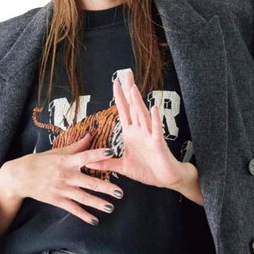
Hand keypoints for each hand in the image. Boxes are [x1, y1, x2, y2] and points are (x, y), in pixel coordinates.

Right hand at [2, 130, 123, 228]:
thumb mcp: (57, 152)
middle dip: (106, 188)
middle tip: (120, 192)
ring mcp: (62, 189)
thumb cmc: (40, 162)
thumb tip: (91, 135)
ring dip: (98, 203)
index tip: (112, 153)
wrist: (20, 177)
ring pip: (84, 198)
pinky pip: (73, 209)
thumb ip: (76, 146)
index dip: (98, 155)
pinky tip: (94, 220)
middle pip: (89, 182)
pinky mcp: (57, 200)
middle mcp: (66, 176)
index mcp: (67, 161)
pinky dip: (84, 216)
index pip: (85, 157)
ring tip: (111, 207)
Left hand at [82, 70, 184, 189]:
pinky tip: (153, 108)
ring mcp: (150, 135)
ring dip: (138, 102)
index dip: (119, 97)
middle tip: (126, 74)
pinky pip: (156, 130)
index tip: (115, 82)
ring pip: (142, 115)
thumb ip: (106, 163)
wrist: (165, 179)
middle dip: (129, 91)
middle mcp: (140, 131)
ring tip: (133, 88)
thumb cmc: (147, 171)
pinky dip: (155, 119)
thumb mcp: (122, 167)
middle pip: (133, 107)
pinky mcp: (158, 143)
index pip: (124, 111)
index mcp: (131, 134)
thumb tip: (89, 163)